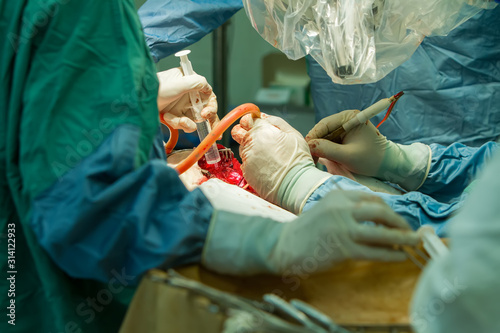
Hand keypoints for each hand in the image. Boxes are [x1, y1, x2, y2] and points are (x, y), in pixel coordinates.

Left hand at [157, 67, 218, 132]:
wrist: (139, 102)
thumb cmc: (156, 88)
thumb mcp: (178, 83)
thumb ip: (197, 83)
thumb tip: (208, 87)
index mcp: (191, 84)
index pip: (208, 96)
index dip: (211, 106)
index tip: (206, 114)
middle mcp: (188, 96)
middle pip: (206, 111)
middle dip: (209, 121)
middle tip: (211, 131)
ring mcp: (182, 107)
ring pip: (195, 120)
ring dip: (185, 123)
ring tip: (173, 119)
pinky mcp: (175, 117)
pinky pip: (184, 125)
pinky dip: (177, 124)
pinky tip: (168, 118)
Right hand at [201, 188, 419, 275]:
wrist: (283, 244)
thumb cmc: (306, 229)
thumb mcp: (326, 209)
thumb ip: (348, 209)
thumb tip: (378, 218)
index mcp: (339, 196)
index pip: (373, 199)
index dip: (390, 210)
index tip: (398, 220)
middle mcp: (342, 208)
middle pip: (381, 212)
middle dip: (400, 223)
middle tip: (410, 232)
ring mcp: (343, 228)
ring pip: (382, 232)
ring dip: (402, 238)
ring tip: (414, 243)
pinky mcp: (343, 248)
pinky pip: (374, 251)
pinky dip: (391, 254)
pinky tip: (399, 256)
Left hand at [231, 114, 329, 212]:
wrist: (296, 184)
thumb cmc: (298, 159)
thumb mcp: (293, 134)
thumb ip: (276, 122)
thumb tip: (263, 117)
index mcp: (262, 130)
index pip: (246, 119)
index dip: (251, 121)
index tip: (256, 125)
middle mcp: (251, 142)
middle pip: (237, 132)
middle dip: (243, 132)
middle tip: (255, 138)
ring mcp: (246, 157)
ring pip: (241, 148)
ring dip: (249, 148)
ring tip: (266, 155)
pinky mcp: (246, 171)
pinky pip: (244, 163)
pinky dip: (251, 163)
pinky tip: (265, 166)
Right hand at [305, 109, 388, 176]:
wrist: (387, 165)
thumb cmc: (371, 159)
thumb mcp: (348, 155)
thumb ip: (327, 149)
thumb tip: (309, 145)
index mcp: (350, 117)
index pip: (324, 124)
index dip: (313, 137)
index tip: (306, 150)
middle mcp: (346, 119)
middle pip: (323, 130)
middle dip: (315, 143)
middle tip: (310, 158)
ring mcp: (345, 127)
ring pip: (324, 136)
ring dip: (319, 147)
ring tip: (316, 159)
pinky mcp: (345, 136)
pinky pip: (330, 141)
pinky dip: (325, 149)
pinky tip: (322, 158)